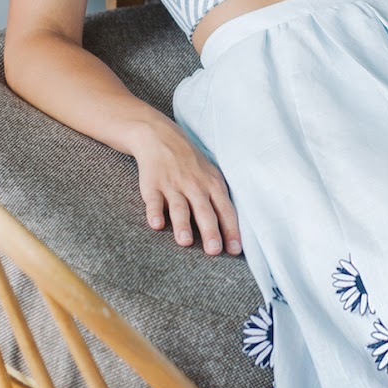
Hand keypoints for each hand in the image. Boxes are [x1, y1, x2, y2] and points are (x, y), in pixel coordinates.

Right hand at [130, 119, 243, 255]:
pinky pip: (154, 200)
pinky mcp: (152, 185)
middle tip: (214, 251)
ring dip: (183, 225)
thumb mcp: (211, 175)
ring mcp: (173, 185)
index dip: (231, 230)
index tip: (235, 250)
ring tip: (186, 242)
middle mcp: (194, 185)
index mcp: (212, 184)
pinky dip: (155, 212)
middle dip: (210, 231)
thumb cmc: (191, 163)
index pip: (225, 210)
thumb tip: (233, 231)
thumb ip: (220, 200)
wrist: (159, 137)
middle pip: (204, 211)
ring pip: (179, 207)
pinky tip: (156, 225)